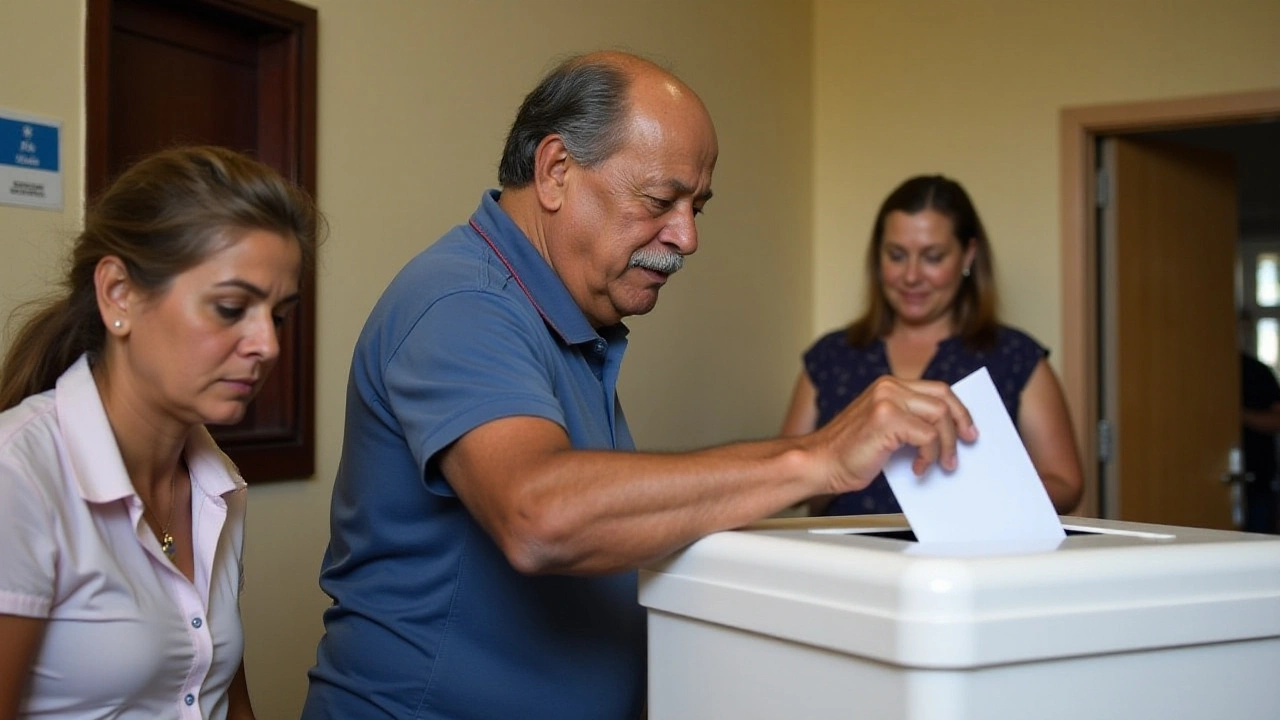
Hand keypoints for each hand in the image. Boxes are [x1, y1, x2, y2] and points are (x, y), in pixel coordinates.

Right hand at [808, 375, 976, 494]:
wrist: (819, 463)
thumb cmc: (848, 452)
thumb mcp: (884, 428)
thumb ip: (910, 421)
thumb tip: (946, 432)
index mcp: (888, 386)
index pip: (936, 389)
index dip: (958, 409)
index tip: (967, 429)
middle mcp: (888, 386)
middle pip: (944, 397)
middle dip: (961, 422)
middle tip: (967, 443)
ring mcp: (887, 400)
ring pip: (940, 416)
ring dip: (947, 444)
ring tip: (943, 463)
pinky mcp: (886, 419)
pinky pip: (927, 436)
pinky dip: (929, 456)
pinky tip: (918, 468)